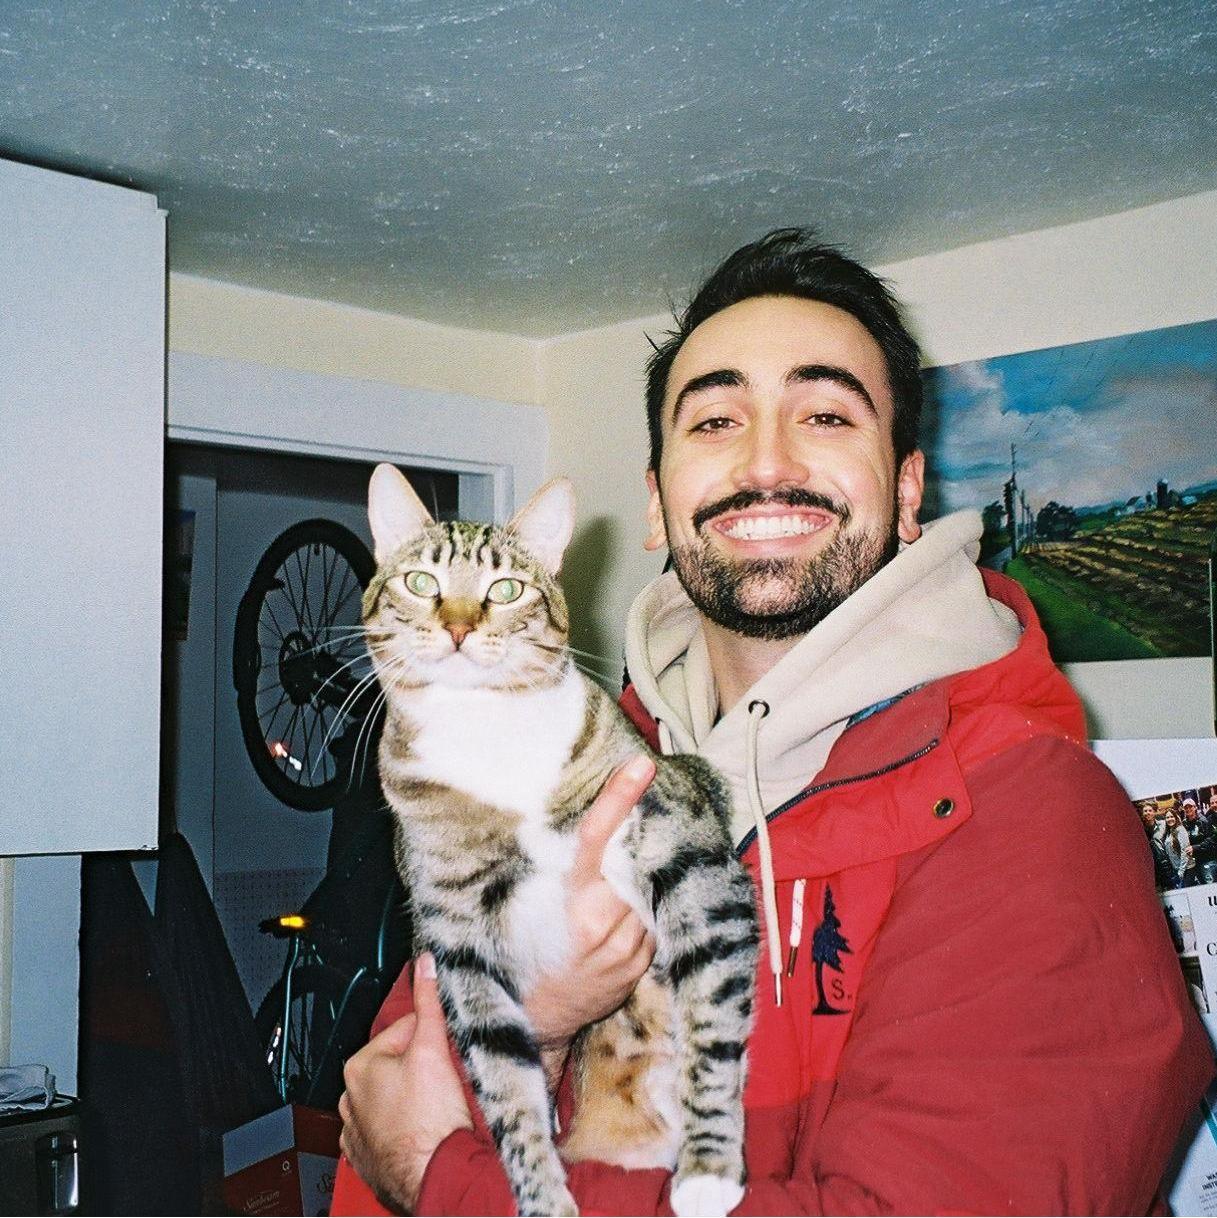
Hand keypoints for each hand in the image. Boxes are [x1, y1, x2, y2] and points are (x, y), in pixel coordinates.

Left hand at [339, 954, 471, 1212]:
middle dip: (421, 1067)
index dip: (433, 1035)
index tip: (449, 1048)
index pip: (403, 1030)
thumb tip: (425, 965)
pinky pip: (387, 1132)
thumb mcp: (433, 1047)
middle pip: (397, 1065)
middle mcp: (349, 1099)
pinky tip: (423, 1130)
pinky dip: (403, 1129)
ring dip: (411, 1099)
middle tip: (446, 1078)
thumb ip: (428, 1002)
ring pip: (391, 1099)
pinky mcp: (368, 1159)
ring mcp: (356, 1132)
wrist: (435, 1176)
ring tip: (437, 1107)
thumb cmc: (430, 1119)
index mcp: (359, 1066)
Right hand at [525, 755, 657, 1074]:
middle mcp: (607, 924)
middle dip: (632, 841)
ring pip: (646, 890)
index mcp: (572, 902)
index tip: (642, 765)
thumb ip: (552, 868)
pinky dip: (638, 909)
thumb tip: (573, 823)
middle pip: (633, 860)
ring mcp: (629, 947)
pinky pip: (650, 920)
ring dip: (636, 879)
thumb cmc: (520, 957)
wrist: (535, 1023)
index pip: (600, 838)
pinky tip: (615, 915)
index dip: (620, 797)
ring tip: (606, 890)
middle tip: (627, 824)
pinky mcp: (642, 964)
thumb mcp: (525, 906)